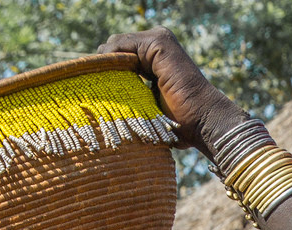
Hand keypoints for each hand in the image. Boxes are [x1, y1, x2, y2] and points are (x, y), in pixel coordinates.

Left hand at [99, 28, 246, 155]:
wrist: (204, 123)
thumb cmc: (182, 125)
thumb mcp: (149, 108)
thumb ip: (133, 98)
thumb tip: (106, 112)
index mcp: (155, 58)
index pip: (119, 56)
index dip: (104, 70)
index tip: (89, 89)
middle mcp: (157, 45)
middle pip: (115, 48)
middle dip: (101, 66)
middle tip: (88, 87)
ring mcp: (159, 41)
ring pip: (116, 45)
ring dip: (103, 65)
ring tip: (96, 86)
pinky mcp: (159, 43)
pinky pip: (122, 45)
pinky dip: (110, 59)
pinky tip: (106, 78)